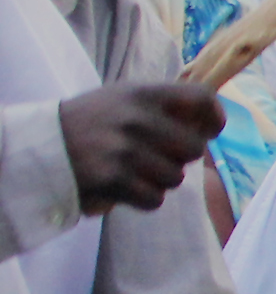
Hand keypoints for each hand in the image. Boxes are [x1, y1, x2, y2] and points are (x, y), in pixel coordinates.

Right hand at [61, 82, 226, 214]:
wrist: (44, 146)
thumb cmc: (95, 123)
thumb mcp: (125, 100)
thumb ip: (165, 107)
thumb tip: (211, 125)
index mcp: (143, 94)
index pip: (201, 98)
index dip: (213, 117)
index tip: (209, 131)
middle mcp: (136, 119)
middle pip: (193, 148)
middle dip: (179, 157)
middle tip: (156, 155)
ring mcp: (124, 150)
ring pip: (175, 178)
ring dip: (159, 179)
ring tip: (133, 169)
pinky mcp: (113, 179)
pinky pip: (155, 198)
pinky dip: (143, 198)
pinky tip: (125, 186)